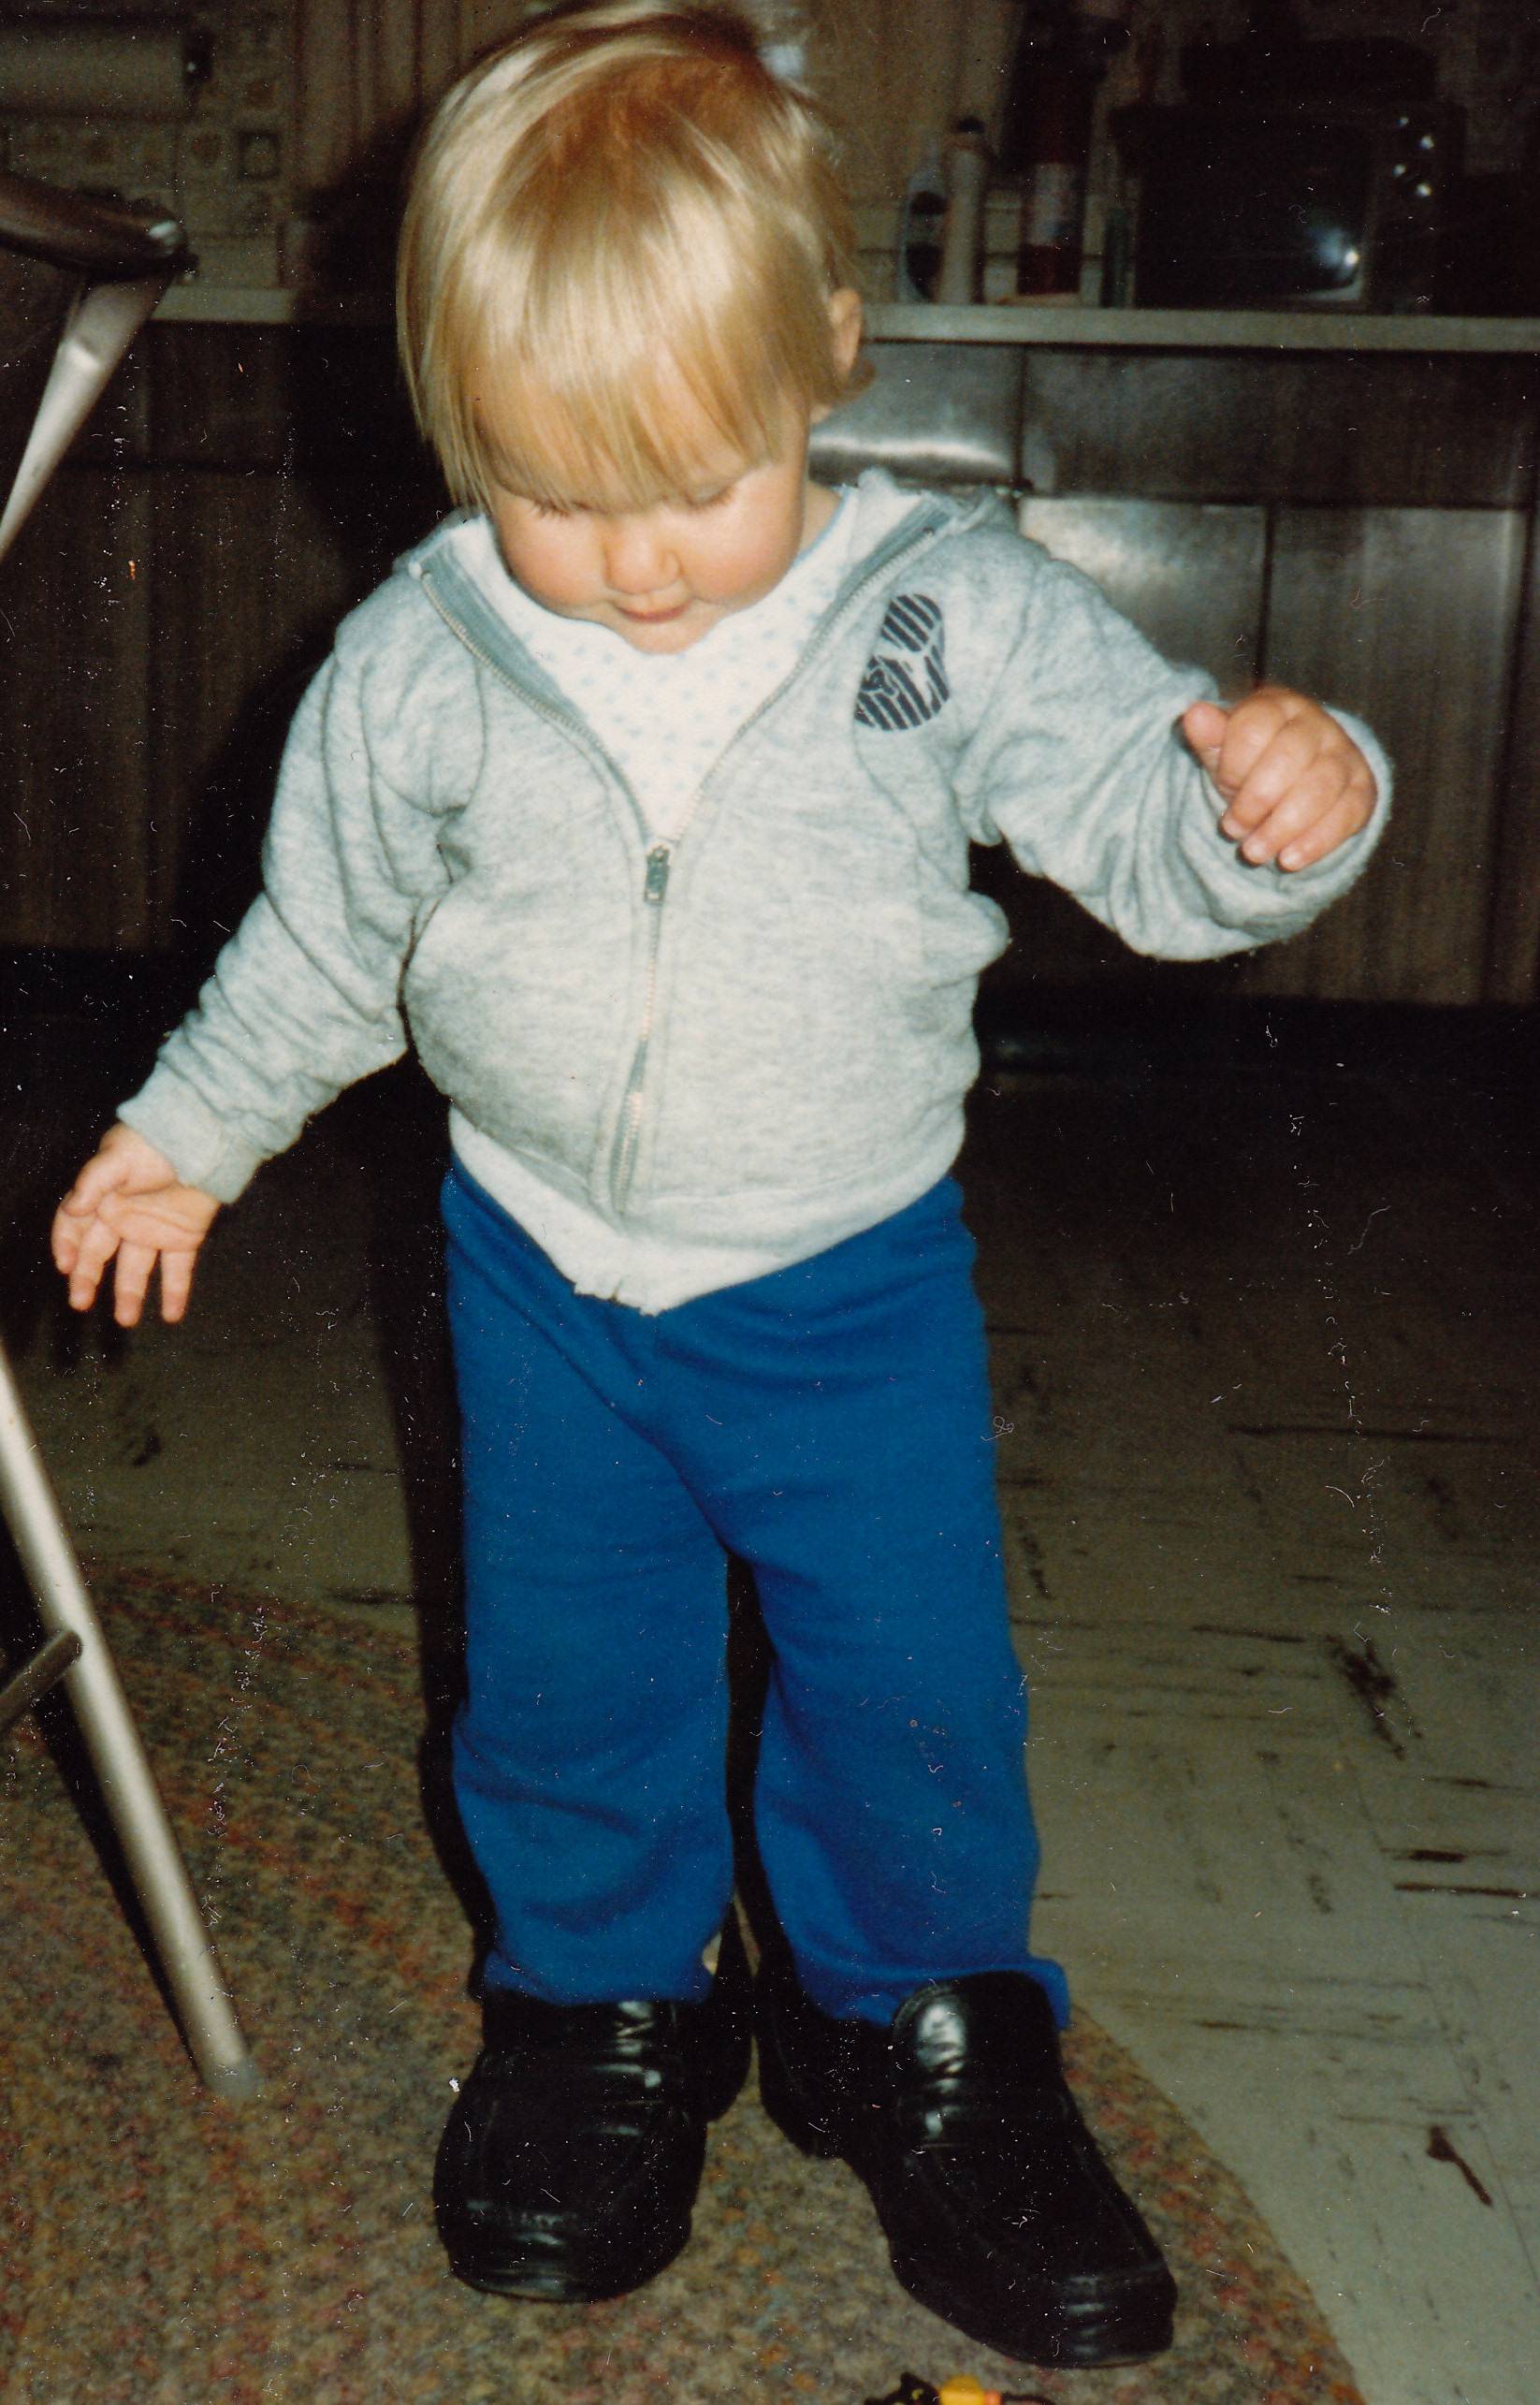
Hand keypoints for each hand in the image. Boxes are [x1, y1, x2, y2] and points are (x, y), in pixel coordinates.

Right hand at [52, 1124, 220, 1325]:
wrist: (204, 1139)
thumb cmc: (155, 1140)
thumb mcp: (117, 1156)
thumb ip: (93, 1181)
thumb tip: (73, 1207)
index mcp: (102, 1198)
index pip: (73, 1227)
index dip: (65, 1246)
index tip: (65, 1267)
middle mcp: (123, 1218)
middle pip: (98, 1254)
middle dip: (87, 1279)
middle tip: (80, 1302)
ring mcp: (153, 1230)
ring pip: (136, 1269)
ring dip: (130, 1295)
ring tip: (126, 1320)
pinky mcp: (184, 1237)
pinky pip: (178, 1269)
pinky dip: (176, 1292)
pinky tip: (172, 1316)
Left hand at [1183, 686, 1376, 871]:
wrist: (1296, 781)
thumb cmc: (1252, 763)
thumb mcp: (1224, 751)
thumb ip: (1209, 737)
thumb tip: (1194, 714)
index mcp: (1278, 706)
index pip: (1255, 728)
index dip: (1234, 766)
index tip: (1223, 789)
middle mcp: (1317, 724)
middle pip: (1289, 758)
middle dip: (1256, 800)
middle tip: (1233, 830)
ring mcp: (1344, 755)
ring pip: (1320, 788)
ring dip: (1282, 827)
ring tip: (1254, 853)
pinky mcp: (1362, 788)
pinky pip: (1346, 814)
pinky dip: (1315, 842)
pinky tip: (1289, 860)